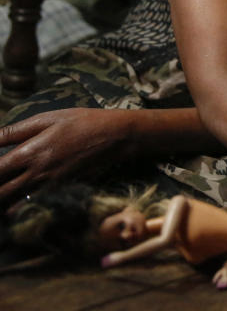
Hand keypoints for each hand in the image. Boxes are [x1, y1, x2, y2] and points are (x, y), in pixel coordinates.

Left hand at [0, 108, 134, 204]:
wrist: (116, 136)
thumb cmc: (81, 122)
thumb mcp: (47, 119)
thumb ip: (13, 131)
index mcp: (29, 154)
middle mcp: (36, 175)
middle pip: (0, 194)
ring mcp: (48, 187)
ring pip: (13, 205)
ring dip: (3, 200)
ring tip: (4, 190)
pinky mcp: (60, 192)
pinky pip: (31, 206)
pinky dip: (18, 207)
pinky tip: (14, 201)